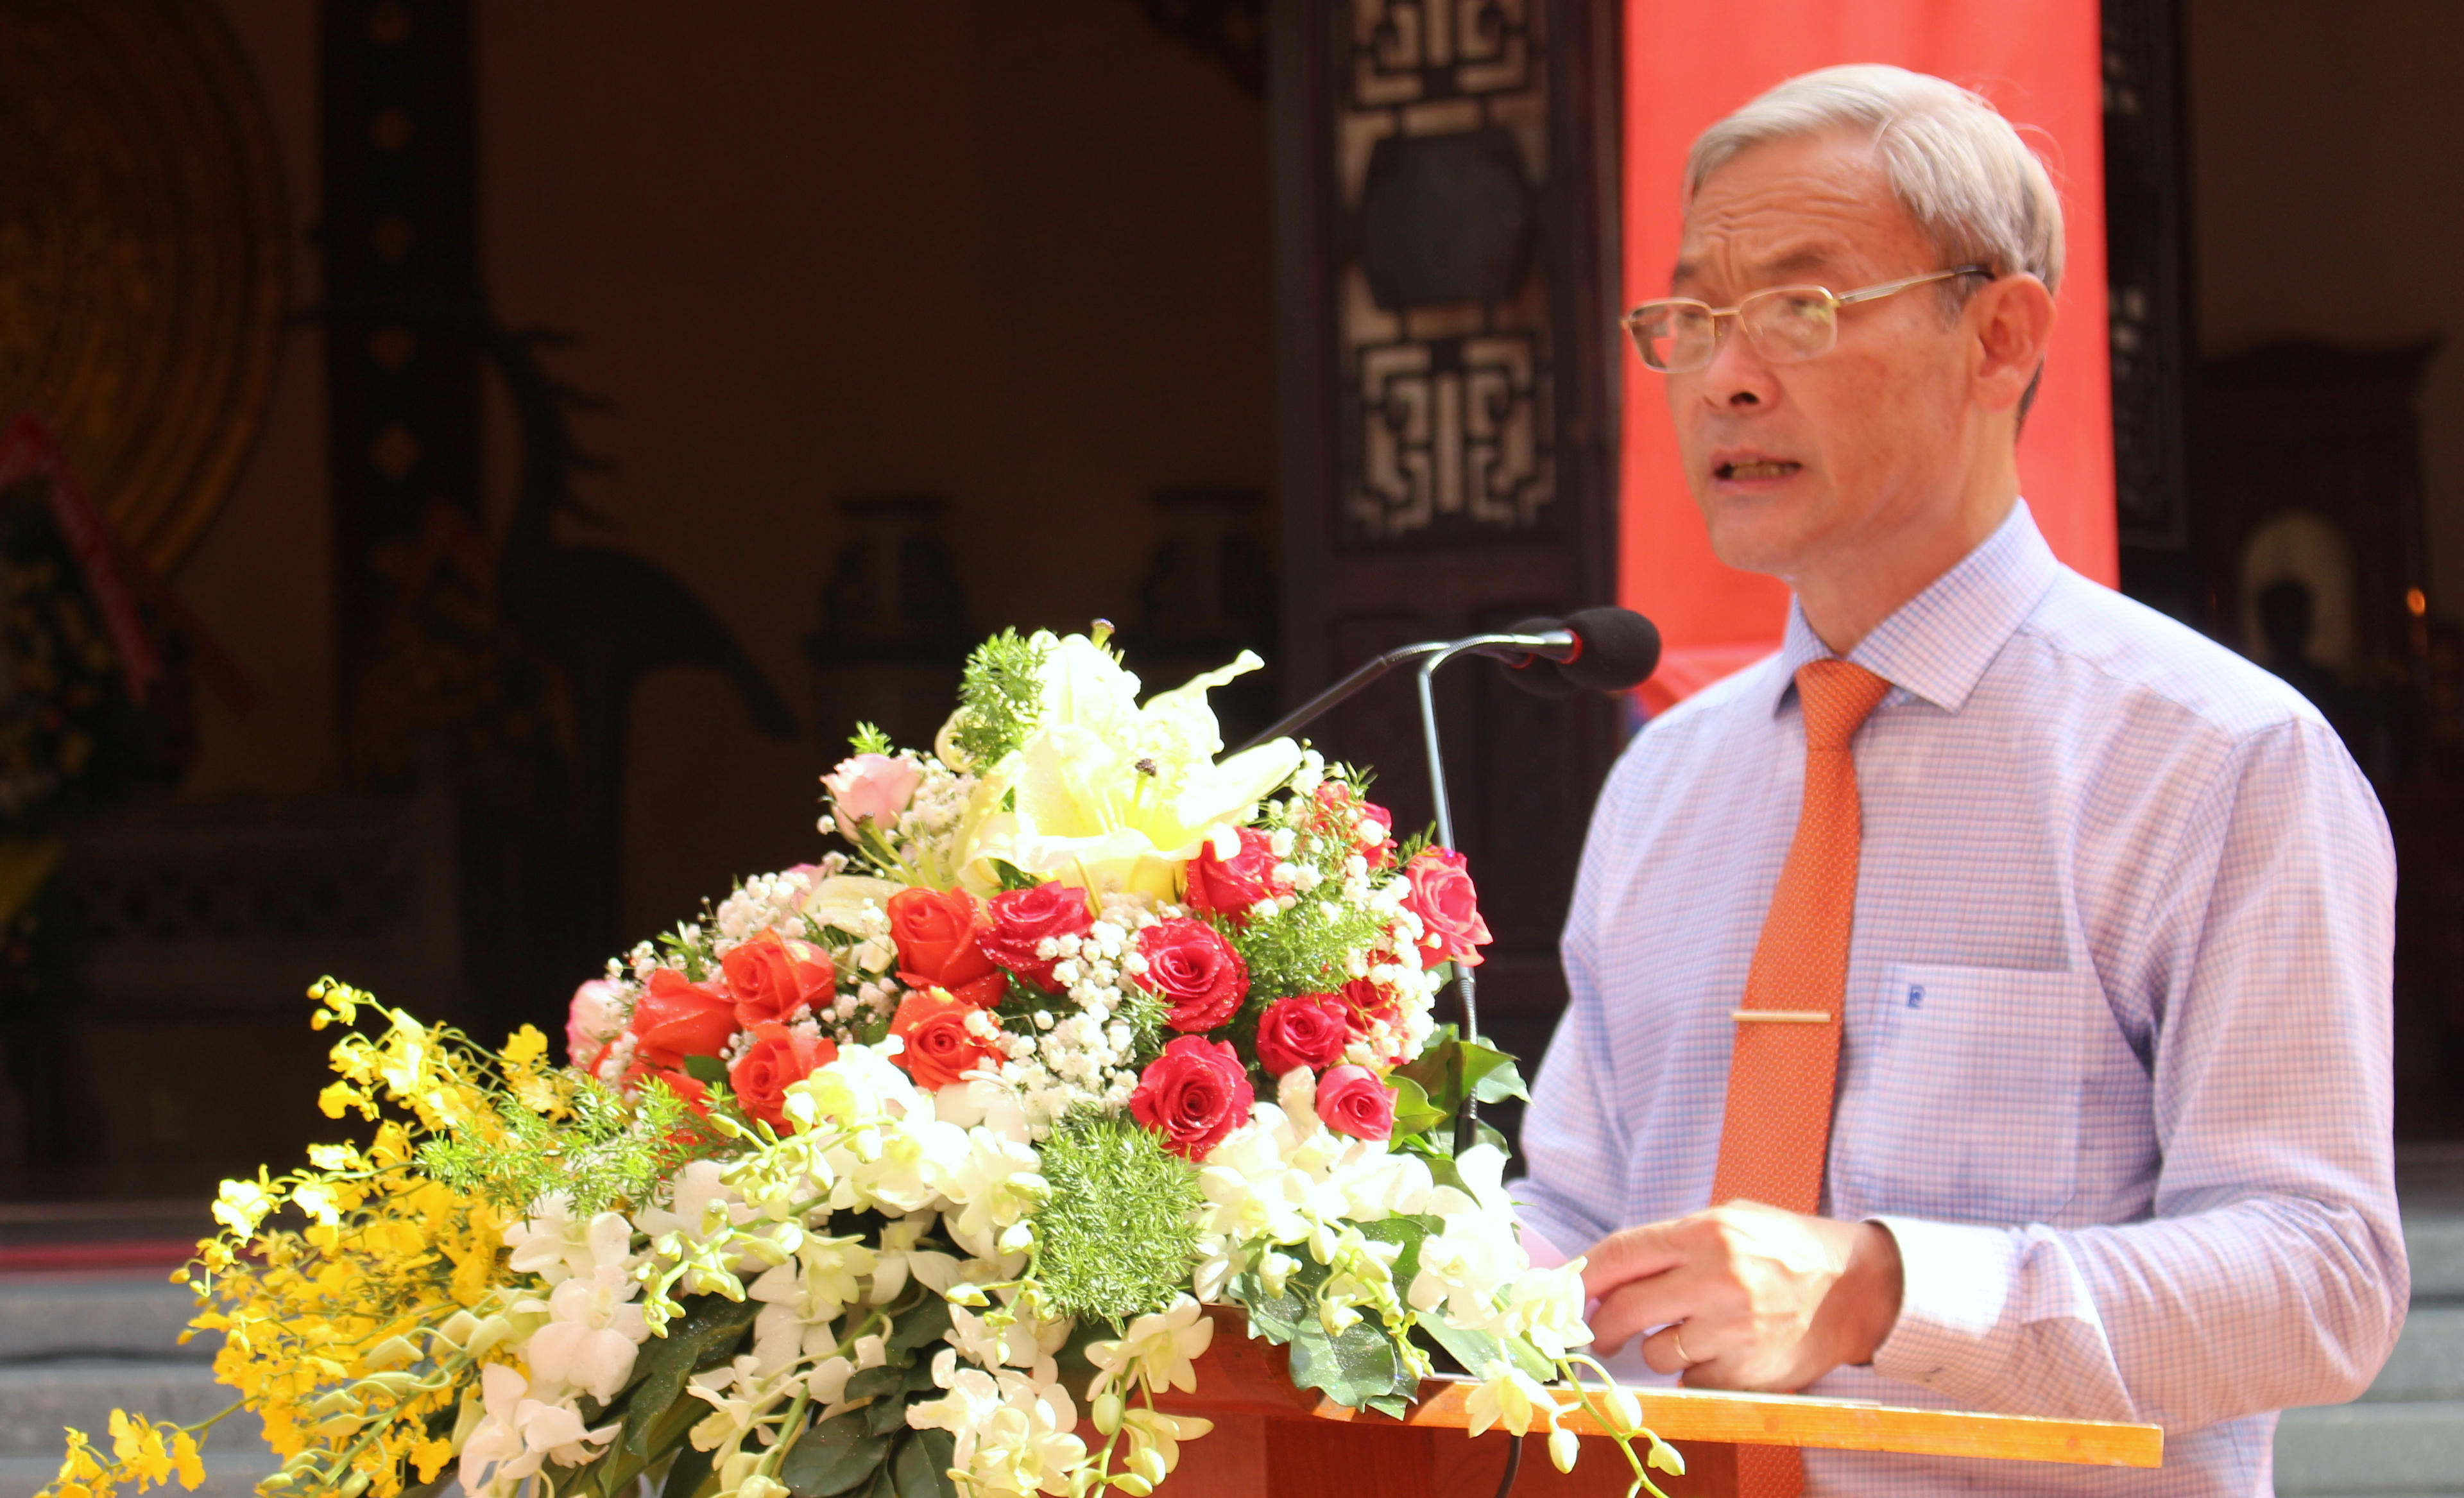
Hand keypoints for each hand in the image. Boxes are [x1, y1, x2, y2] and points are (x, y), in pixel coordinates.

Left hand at [1579, 1201, 1903, 1392]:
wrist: (1855, 1289)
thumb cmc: (1784, 1249)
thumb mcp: (1730, 1220)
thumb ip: (1672, 1243)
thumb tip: (1605, 1272)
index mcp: (1706, 1234)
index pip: (1621, 1254)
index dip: (1583, 1276)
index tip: (1565, 1291)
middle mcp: (1716, 1279)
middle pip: (1625, 1309)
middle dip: (1604, 1324)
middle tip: (1603, 1331)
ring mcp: (1731, 1330)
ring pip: (1655, 1351)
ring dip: (1660, 1346)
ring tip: (1692, 1331)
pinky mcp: (1745, 1372)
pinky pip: (1691, 1378)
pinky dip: (1697, 1369)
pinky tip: (1723, 1350)